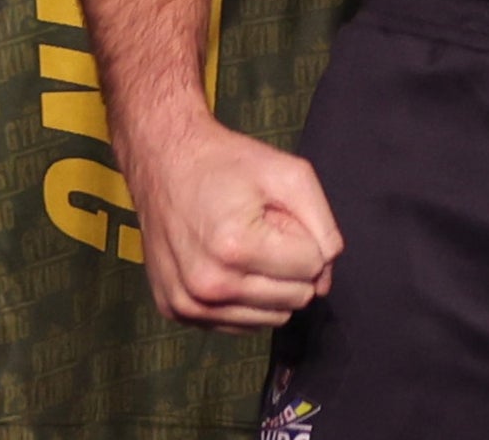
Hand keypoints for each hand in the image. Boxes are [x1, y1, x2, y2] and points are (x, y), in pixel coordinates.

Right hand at [123, 116, 342, 330]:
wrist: (163, 163)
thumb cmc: (227, 164)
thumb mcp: (290, 173)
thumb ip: (322, 224)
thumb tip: (326, 278)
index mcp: (235, 247)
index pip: (311, 268)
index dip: (308, 240)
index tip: (282, 218)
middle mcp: (208, 285)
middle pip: (294, 299)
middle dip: (292, 266)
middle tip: (266, 232)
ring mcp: (188, 304)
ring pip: (270, 319)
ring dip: (271, 286)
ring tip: (247, 248)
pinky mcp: (176, 312)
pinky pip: (239, 324)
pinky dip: (246, 300)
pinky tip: (230, 266)